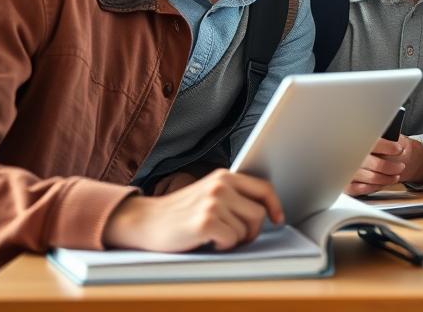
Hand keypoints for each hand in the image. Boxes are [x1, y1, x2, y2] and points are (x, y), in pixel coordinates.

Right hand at [103, 169, 282, 252]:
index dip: (274, 205)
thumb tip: (264, 211)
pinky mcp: (205, 221)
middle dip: (251, 231)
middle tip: (236, 237)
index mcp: (224, 176)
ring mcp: (213, 203)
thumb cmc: (179, 212)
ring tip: (215, 235)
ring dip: (234, 239)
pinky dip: (222, 246)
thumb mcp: (208, 193)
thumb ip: (233, 195)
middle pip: (258, 213)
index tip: (277, 218)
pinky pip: (231, 240)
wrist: (145, 221)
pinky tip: (207, 240)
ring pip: (245, 230)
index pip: (263, 188)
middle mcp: (221, 185)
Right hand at [345, 137, 406, 195]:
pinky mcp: (347, 185)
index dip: (388, 147)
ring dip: (386, 179)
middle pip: (376, 164)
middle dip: (391, 167)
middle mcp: (351, 156)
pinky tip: (381, 183)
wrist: (357, 159)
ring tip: (395, 176)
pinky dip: (374, 187)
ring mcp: (349, 172)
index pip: (375, 144)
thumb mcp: (381, 137)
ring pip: (372, 177)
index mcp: (358, 141)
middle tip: (400, 166)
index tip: (398, 150)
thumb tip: (394, 139)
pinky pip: (362, 189)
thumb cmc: (374, 148)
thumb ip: (384, 138)